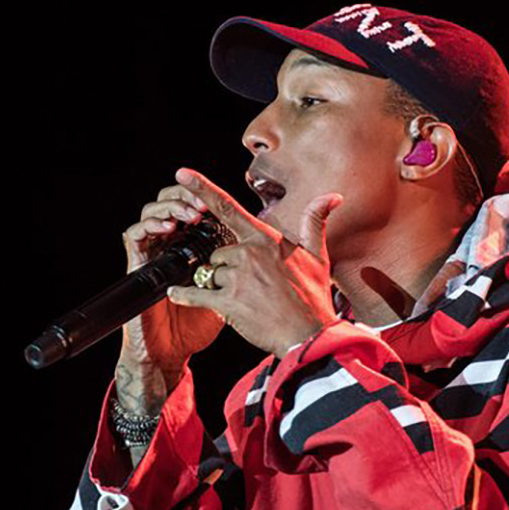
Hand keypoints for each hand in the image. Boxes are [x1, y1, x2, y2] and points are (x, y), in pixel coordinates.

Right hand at [117, 180, 226, 393]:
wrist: (169, 352)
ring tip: (187, 216)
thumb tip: (274, 261)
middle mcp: (169, 246)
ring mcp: (151, 254)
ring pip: (151, 211)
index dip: (202, 193)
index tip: (216, 194)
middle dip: (185, 197)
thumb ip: (241, 276)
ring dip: (169, 208)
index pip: (193, 208)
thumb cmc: (197, 328)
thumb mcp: (227, 296)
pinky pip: (134, 236)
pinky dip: (148, 226)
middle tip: (201, 206)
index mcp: (190, 247)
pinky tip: (166, 229)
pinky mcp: (136, 266)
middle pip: (170, 201)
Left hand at [166, 167, 342, 357]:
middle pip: (218, 254)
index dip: (202, 189)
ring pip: (210, 275)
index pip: (228, 209)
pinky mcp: (228, 301)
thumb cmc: (313, 297)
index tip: (182, 174)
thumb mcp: (317, 256)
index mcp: (265, 239)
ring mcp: (237, 277)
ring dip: (219, 288)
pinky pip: (195, 293)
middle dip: (227, 270)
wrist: (309, 335)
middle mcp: (248, 253)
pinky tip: (176, 294)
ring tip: (246, 301)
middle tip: (252, 289)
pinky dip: (184, 295)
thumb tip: (332, 196)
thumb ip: (314, 222)